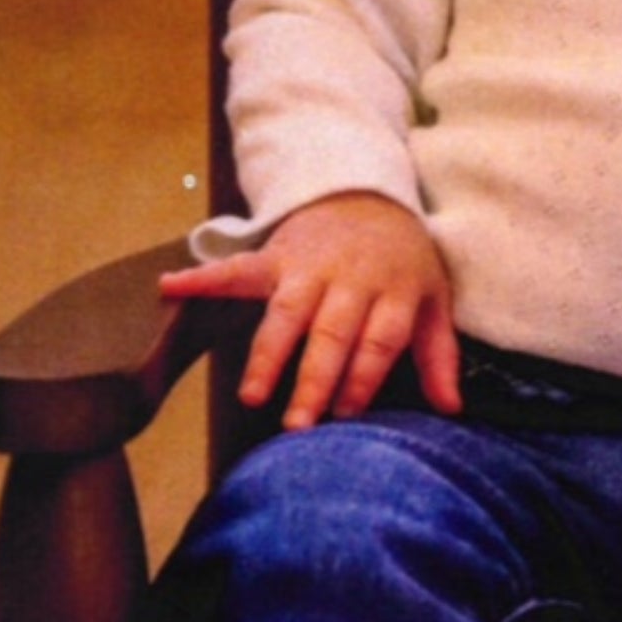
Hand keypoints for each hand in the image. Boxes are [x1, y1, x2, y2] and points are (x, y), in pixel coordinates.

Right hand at [160, 192, 461, 430]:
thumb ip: (439, 354)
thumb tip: (452, 410)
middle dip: (315, 378)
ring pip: (287, 312)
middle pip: (332, 332)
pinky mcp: (276, 255)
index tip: (347, 415)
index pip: (379, 339)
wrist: (370, 196)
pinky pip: (238, 267)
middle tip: (298, 425)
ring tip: (251, 395)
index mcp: (395, 290)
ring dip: (268, 354)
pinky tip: (169, 287)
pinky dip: (202, 276)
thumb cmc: (404, 262)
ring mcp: (310, 266)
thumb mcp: (433, 299)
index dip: (363, 376)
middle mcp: (352, 278)